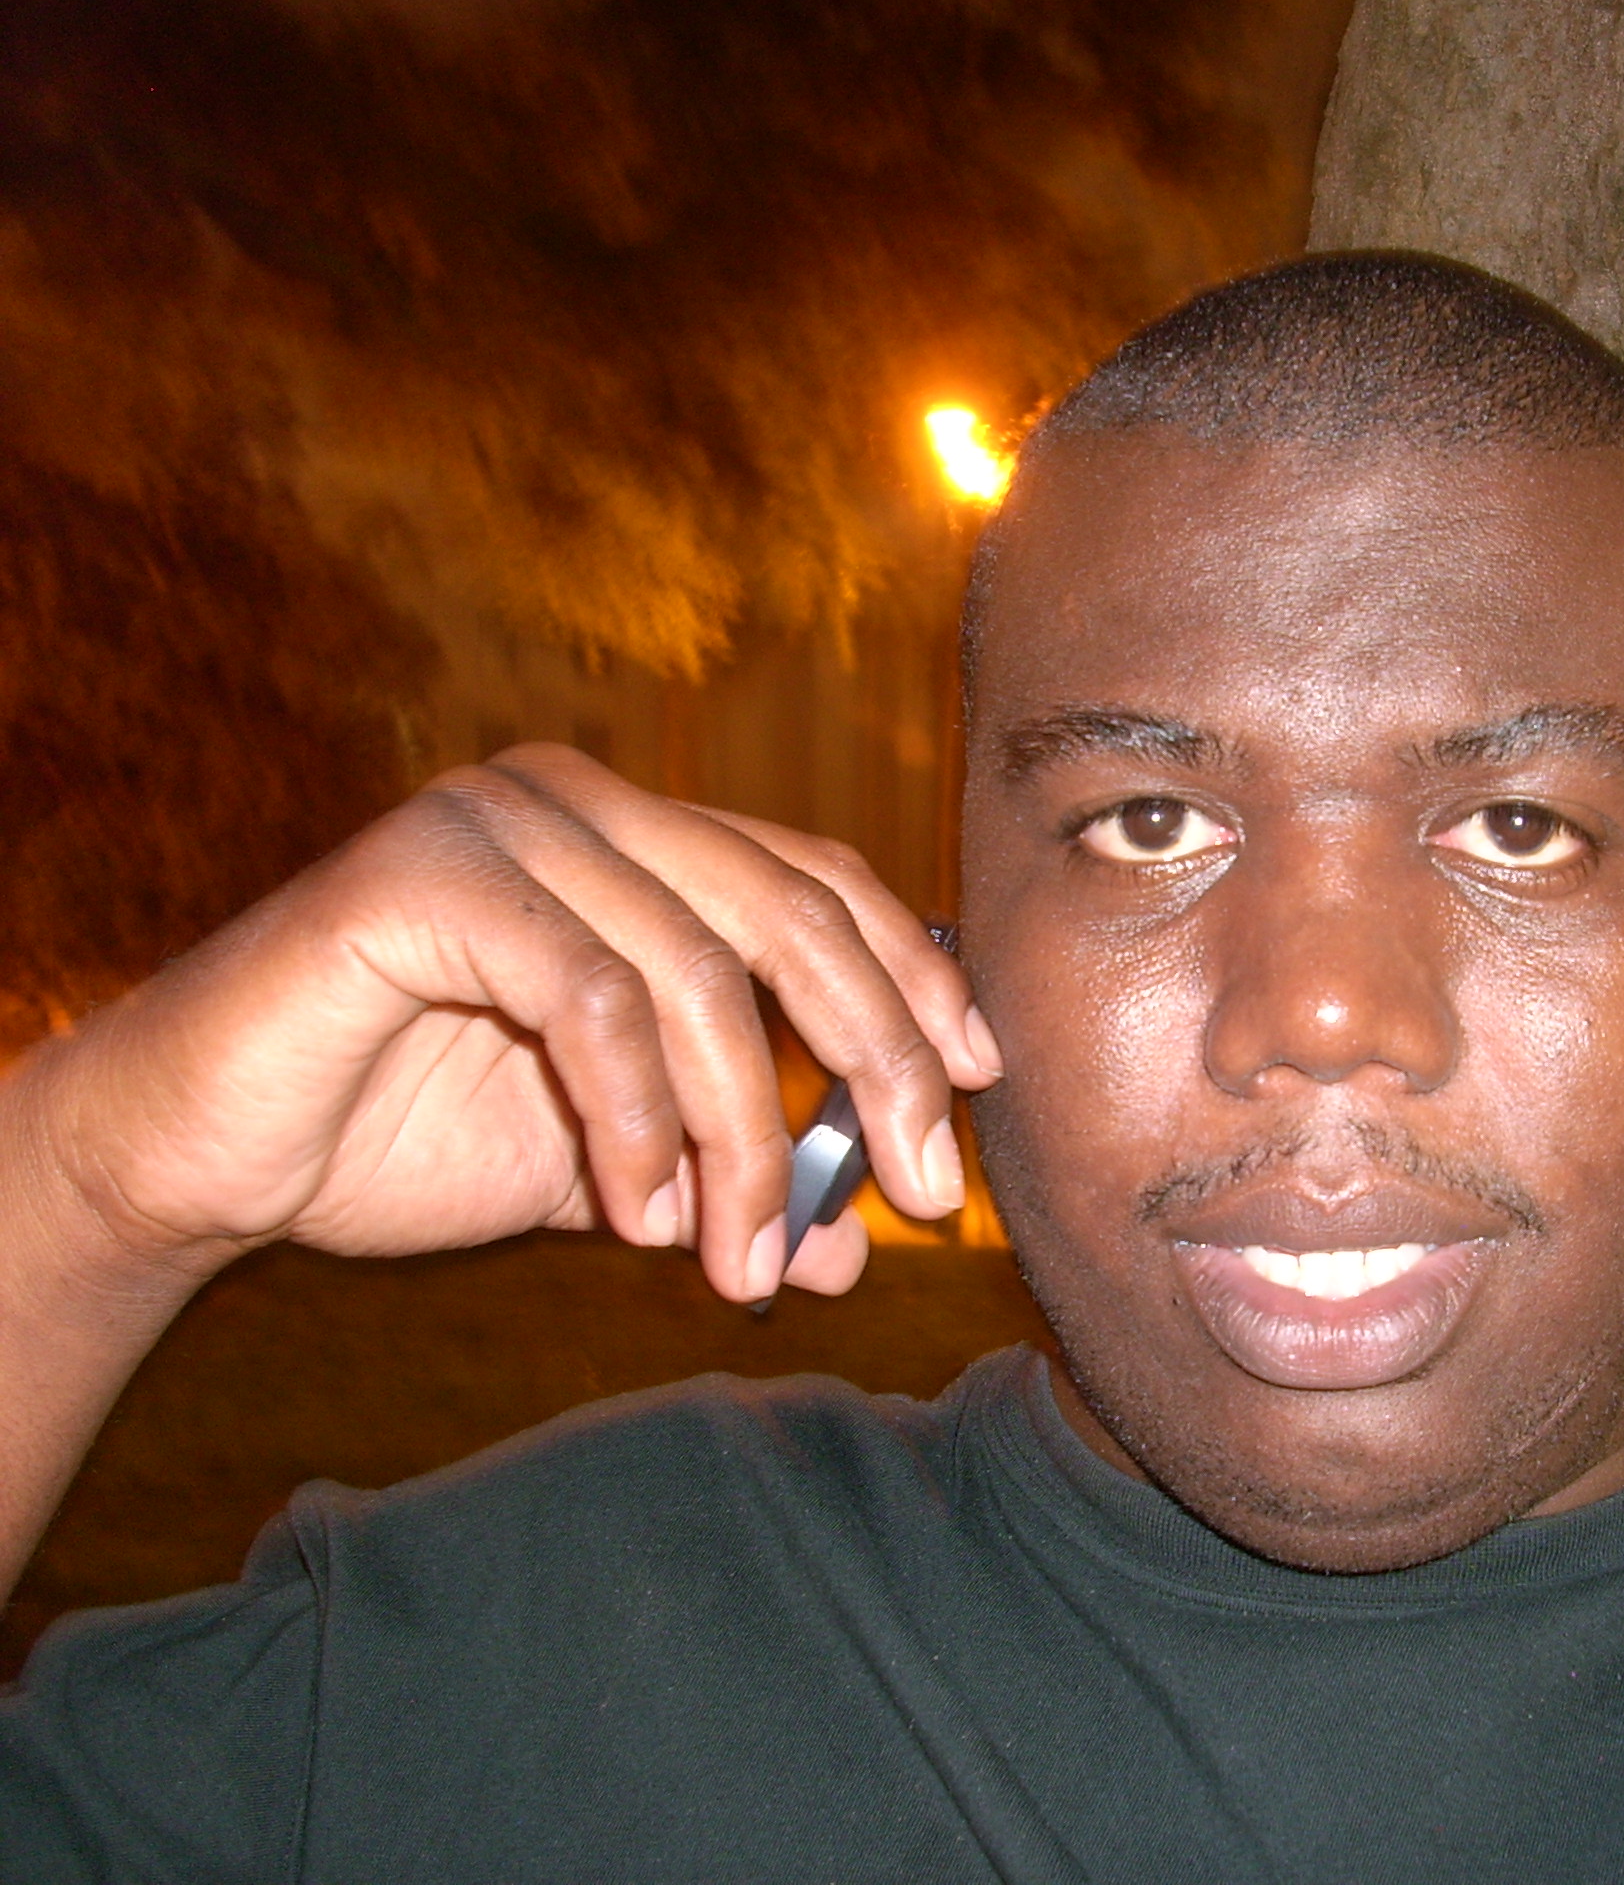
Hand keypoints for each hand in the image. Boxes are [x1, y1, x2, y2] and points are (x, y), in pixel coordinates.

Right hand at [19, 744, 1002, 1305]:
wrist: (203, 1152)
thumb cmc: (402, 1135)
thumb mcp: (614, 1169)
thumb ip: (732, 1177)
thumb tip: (860, 1242)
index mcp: (635, 837)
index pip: (818, 885)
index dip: (913, 979)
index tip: (980, 1084)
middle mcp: (579, 802)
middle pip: (790, 916)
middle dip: (878, 1064)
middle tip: (921, 1197)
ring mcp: (497, 821)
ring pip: (698, 973)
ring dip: (743, 1139)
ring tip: (734, 1261)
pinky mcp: (420, 873)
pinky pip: (587, 996)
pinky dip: (635, 1121)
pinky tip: (638, 1217)